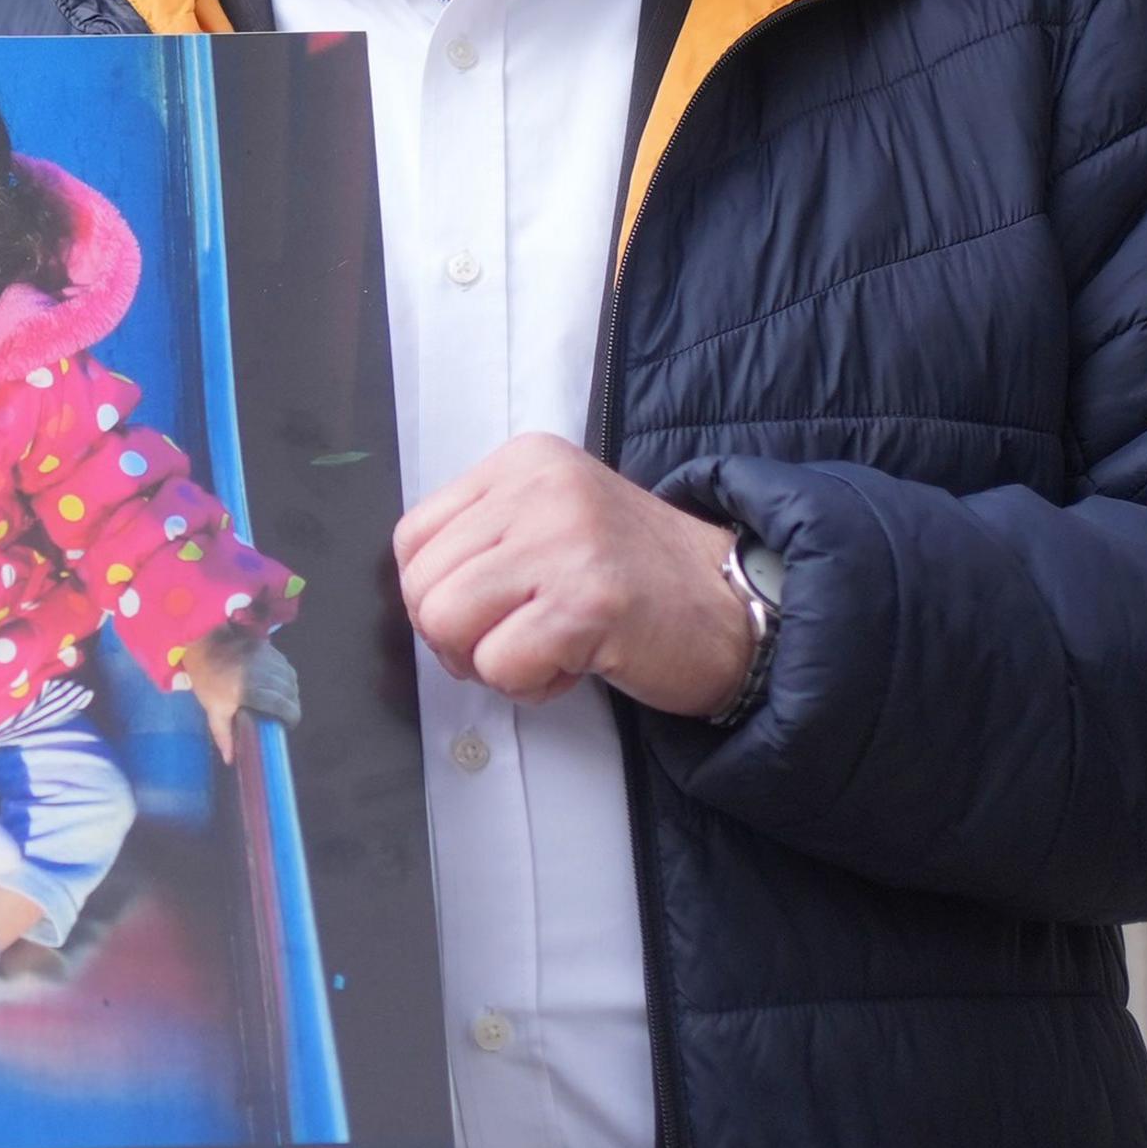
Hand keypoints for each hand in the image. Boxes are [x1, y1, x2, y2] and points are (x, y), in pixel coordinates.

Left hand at [184, 627, 292, 764]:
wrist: (202, 647)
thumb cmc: (207, 682)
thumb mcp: (213, 711)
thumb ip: (224, 736)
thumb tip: (230, 760)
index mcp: (247, 691)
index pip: (282, 706)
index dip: (290, 717)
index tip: (288, 724)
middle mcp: (260, 673)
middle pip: (289, 692)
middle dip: (292, 706)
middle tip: (286, 715)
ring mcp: (265, 658)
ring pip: (291, 678)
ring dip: (291, 691)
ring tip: (284, 700)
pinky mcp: (267, 647)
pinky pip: (286, 665)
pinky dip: (287, 676)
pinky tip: (281, 684)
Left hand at [393, 432, 753, 716]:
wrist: (733, 606)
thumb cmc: (637, 576)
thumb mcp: (553, 520)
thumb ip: (484, 538)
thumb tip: (414, 592)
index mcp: (523, 462)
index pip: (413, 537)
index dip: (432, 594)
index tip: (481, 612)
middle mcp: (540, 489)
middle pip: (422, 586)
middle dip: (455, 637)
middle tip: (514, 640)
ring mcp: (565, 541)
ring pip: (446, 624)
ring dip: (490, 662)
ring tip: (546, 648)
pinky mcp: (587, 602)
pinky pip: (501, 666)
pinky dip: (531, 686)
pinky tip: (577, 664)